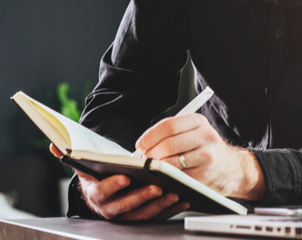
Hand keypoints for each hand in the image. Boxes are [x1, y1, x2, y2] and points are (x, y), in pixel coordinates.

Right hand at [50, 144, 188, 219]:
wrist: (106, 189)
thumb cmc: (100, 173)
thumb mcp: (86, 164)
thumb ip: (72, 155)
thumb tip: (55, 145)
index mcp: (96, 193)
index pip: (102, 191)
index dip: (113, 185)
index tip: (126, 177)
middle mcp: (110, 208)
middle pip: (125, 207)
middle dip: (141, 197)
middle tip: (158, 187)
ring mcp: (127, 216)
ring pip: (143, 215)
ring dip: (159, 205)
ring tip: (175, 193)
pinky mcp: (143, 218)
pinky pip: (157, 217)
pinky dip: (170, 210)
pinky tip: (183, 200)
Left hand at [135, 113, 266, 199]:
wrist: (229, 167)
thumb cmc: (204, 149)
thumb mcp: (193, 132)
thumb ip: (170, 133)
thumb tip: (143, 145)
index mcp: (198, 121)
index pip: (169, 126)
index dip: (150, 136)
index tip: (141, 145)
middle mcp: (206, 136)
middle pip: (169, 144)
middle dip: (151, 154)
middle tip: (145, 160)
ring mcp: (207, 155)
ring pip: (172, 162)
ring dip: (158, 168)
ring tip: (154, 168)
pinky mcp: (206, 174)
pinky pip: (179, 176)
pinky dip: (168, 177)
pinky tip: (166, 176)